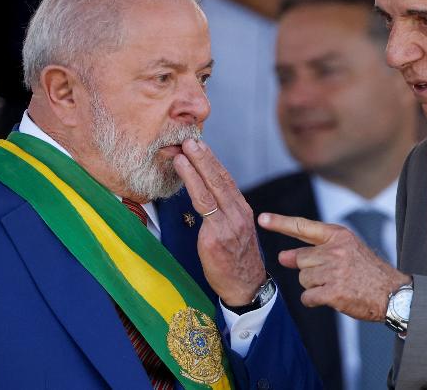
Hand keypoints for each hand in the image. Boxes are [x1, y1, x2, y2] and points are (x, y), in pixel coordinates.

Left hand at [173, 139, 265, 305]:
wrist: (244, 286)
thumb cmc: (235, 259)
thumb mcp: (235, 231)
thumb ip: (223, 212)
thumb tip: (204, 195)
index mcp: (242, 211)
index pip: (226, 180)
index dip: (212, 161)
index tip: (200, 145)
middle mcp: (238, 214)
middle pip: (220, 180)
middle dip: (204, 158)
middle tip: (190, 140)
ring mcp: (227, 226)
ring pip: (210, 190)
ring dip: (194, 169)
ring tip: (181, 154)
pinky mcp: (215, 238)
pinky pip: (203, 210)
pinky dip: (193, 189)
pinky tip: (183, 178)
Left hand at [258, 213, 410, 321]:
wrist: (393, 293)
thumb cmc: (367, 271)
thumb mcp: (346, 250)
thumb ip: (315, 250)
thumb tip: (282, 256)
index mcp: (338, 235)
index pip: (303, 226)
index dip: (279, 223)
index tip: (261, 219)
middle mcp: (335, 250)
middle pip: (300, 260)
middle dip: (309, 270)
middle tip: (331, 275)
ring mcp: (334, 271)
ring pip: (303, 280)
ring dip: (314, 286)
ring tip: (336, 285)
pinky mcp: (333, 292)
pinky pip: (308, 297)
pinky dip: (315, 301)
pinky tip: (333, 298)